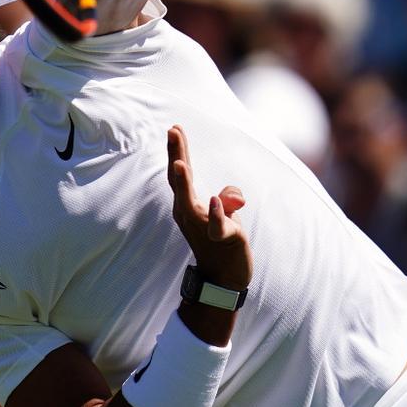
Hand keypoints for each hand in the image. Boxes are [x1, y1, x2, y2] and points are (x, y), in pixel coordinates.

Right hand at [166, 125, 251, 291]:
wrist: (224, 279)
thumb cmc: (221, 242)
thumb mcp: (225, 213)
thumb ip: (227, 197)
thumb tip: (233, 196)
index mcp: (188, 204)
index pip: (182, 173)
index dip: (178, 150)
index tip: (175, 127)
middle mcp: (189, 213)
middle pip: (180, 180)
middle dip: (177, 155)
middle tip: (173, 131)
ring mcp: (201, 226)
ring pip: (190, 202)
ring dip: (184, 184)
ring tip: (180, 164)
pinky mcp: (221, 239)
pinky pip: (216, 226)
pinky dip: (215, 214)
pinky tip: (213, 202)